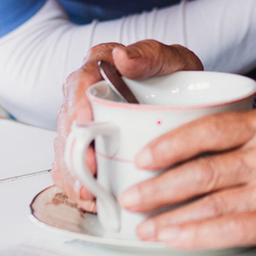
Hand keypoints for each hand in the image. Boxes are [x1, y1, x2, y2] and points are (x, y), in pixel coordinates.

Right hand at [51, 40, 202, 211]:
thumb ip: (149, 55)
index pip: (78, 85)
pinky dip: (78, 187)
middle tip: (89, 173)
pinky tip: (91, 200)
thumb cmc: (176, 76)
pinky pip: (73, 168)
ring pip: (66, 150)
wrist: (189, 97)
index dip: (78, 109)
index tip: (86, 127)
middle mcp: (84, 96)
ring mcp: (85, 124)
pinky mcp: (89, 148)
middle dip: (74, 152)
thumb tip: (122, 56)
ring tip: (89, 195)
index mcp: (98, 68)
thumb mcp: (172, 60)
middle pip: (68, 124)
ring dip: (74, 175)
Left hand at [118, 106, 255, 255]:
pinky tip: (176, 239)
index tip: (145, 155)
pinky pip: (232, 227)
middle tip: (133, 195)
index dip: (172, 142)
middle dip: (160, 184)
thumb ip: (254, 136)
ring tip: (145, 226)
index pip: (211, 128)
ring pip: (211, 199)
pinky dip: (197, 234)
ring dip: (170, 215)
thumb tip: (201, 149)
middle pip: (203, 166)